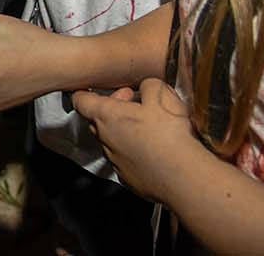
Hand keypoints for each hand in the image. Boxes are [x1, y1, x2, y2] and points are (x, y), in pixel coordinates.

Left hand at [72, 78, 204, 202]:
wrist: (183, 177)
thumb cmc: (168, 135)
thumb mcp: (161, 94)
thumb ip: (148, 85)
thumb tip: (146, 88)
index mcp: (106, 116)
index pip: (80, 101)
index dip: (86, 93)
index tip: (92, 90)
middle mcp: (105, 140)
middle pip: (97, 120)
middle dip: (114, 109)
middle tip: (135, 104)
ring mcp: (115, 161)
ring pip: (112, 140)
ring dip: (126, 131)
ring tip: (151, 127)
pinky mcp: (128, 178)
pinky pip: (126, 160)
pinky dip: (136, 153)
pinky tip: (157, 150)